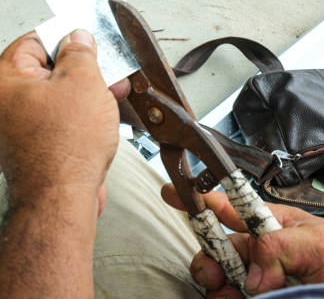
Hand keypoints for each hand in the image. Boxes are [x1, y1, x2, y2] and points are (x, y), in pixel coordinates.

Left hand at [0, 29, 129, 212]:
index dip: (64, 36)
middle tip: (108, 68)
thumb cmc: (65, 148)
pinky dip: (78, 113)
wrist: (61, 201)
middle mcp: (3, 102)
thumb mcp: (82, 81)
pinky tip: (103, 113)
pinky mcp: (32, 144)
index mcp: (3, 80)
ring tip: (114, 92)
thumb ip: (80, 52)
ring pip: (55, 95)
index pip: (33, 41)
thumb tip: (77, 36)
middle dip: (82, 68)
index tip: (88, 37)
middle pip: (46, 70)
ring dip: (86, 91)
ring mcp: (16, 125)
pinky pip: (56, 118)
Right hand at [162, 183, 323, 296]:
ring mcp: (257, 282)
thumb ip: (280, 247)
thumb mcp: (320, 245)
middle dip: (207, 258)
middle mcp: (260, 254)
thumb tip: (252, 272)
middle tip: (213, 273)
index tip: (174, 193)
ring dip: (216, 287)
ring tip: (229, 295)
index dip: (199, 198)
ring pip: (218, 280)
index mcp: (273, 226)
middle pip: (217, 248)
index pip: (229, 206)